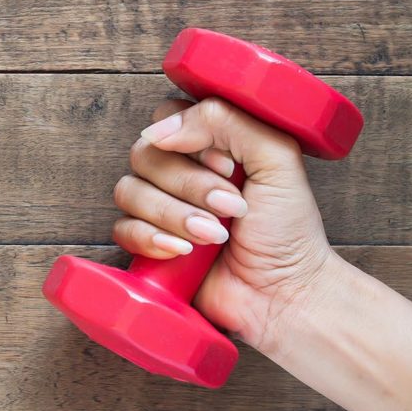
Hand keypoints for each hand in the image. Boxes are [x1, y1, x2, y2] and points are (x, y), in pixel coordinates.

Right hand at [112, 97, 337, 352]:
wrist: (283, 294)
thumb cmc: (288, 230)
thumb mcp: (277, 159)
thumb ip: (228, 122)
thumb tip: (162, 128)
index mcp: (209, 144)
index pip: (167, 116)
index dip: (187, 136)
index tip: (227, 165)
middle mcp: (179, 172)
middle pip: (145, 153)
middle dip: (188, 185)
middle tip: (229, 208)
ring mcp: (160, 208)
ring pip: (129, 191)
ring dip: (174, 215)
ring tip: (214, 236)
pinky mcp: (146, 245)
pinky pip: (122, 229)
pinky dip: (152, 239)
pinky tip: (183, 253)